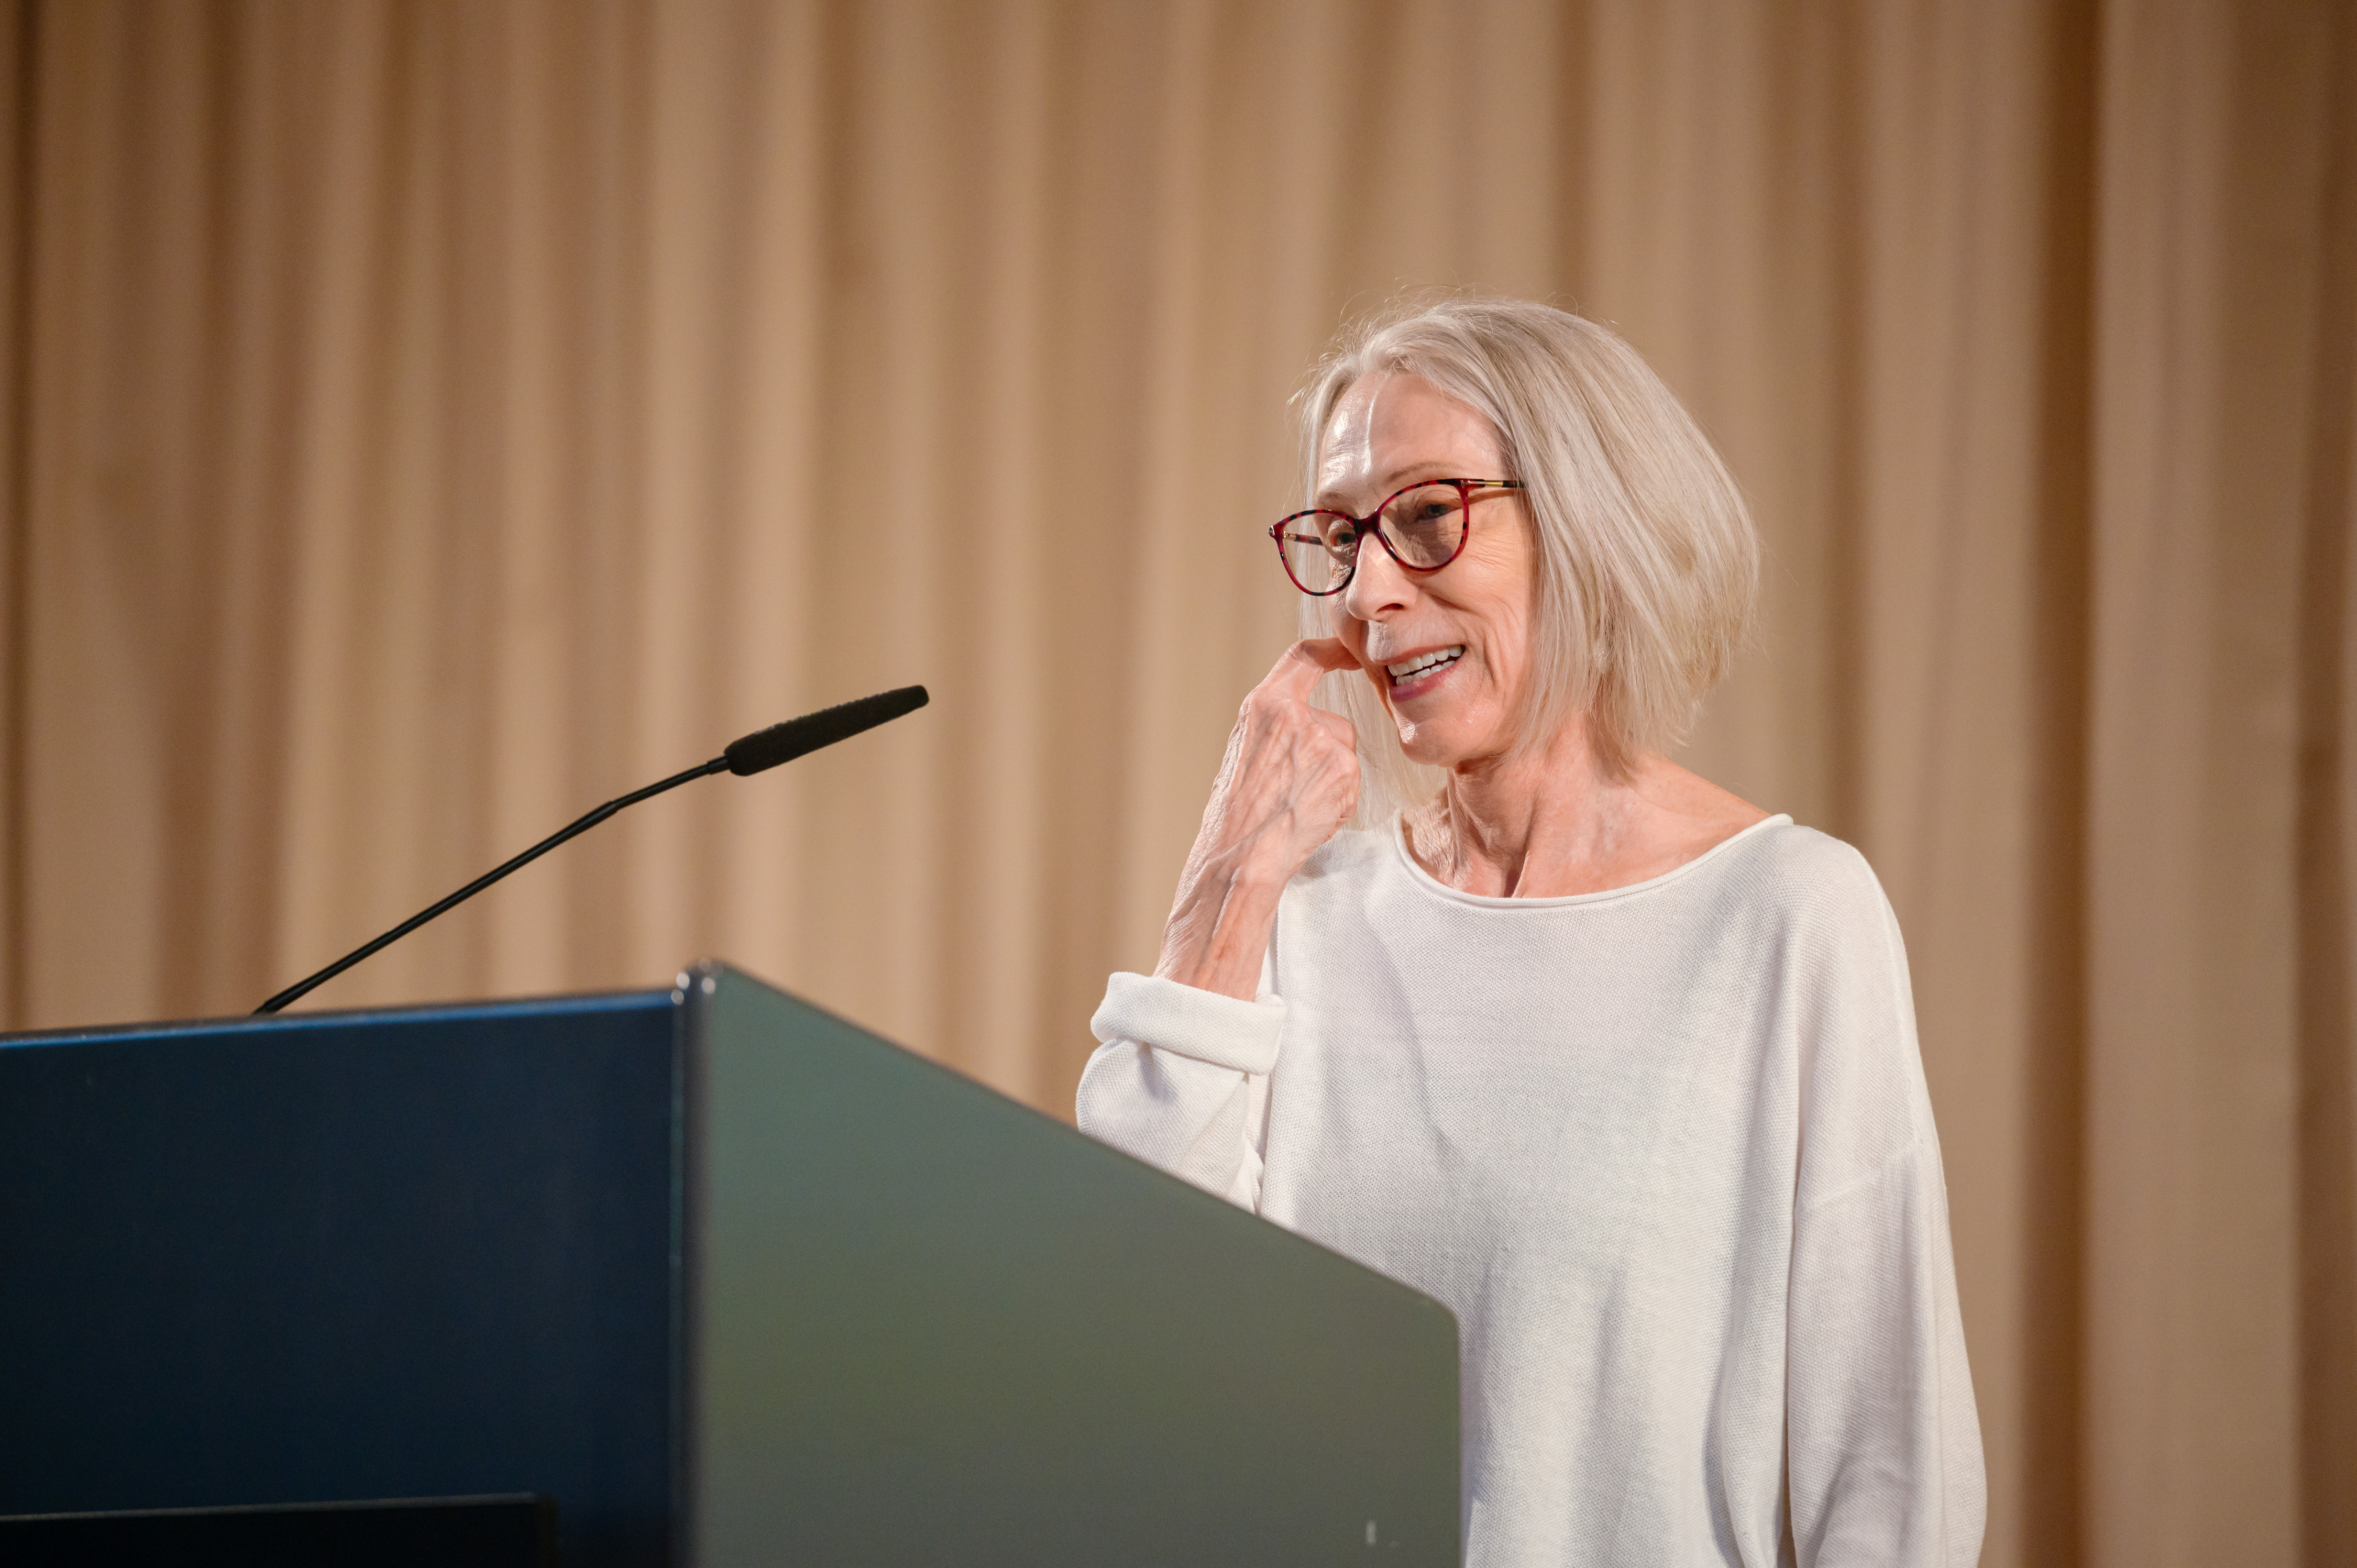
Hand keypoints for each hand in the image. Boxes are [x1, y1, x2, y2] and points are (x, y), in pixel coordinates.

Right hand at [1154, 640, 1362, 999]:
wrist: (1242, 854)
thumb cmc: (1236, 812)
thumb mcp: (1244, 750)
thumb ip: (1277, 725)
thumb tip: (1312, 720)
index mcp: (1263, 705)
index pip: (1305, 657)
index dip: (1332, 649)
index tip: (1349, 651)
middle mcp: (1295, 715)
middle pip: (1334, 721)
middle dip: (1327, 751)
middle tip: (1295, 787)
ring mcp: (1324, 742)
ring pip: (1345, 754)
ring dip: (1332, 778)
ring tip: (1297, 803)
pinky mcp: (1345, 770)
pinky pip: (1352, 781)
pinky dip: (1339, 799)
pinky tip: (1311, 815)